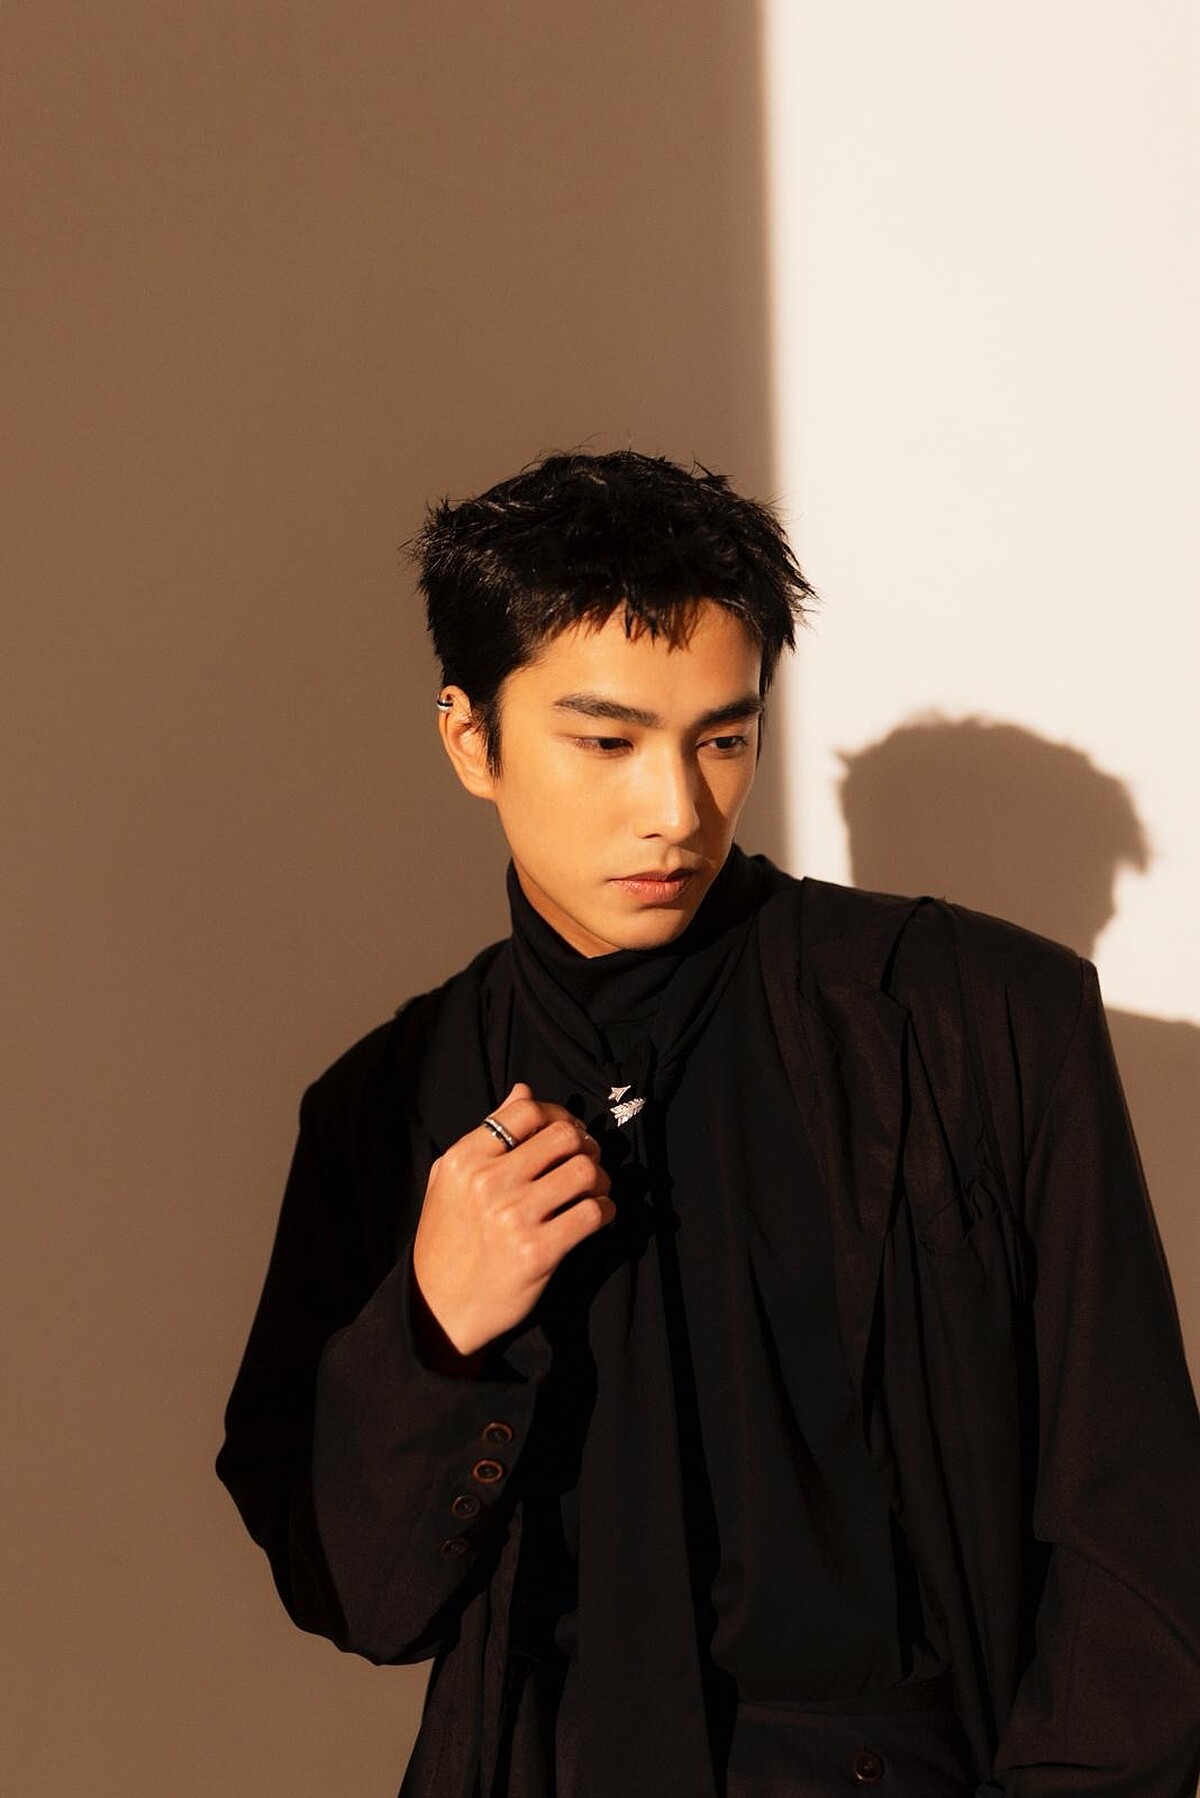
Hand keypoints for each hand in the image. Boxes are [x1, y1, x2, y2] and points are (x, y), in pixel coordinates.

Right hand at [411, 1082, 615, 1358]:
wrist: (438, 1310)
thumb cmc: (447, 1241)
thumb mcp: (449, 1180)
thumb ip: (486, 1132)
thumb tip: (523, 1089)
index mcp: (464, 1160)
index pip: (526, 1111)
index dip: (558, 1115)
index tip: (566, 1132)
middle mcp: (488, 1183)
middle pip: (564, 1137)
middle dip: (585, 1145)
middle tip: (586, 1160)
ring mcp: (513, 1218)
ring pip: (584, 1171)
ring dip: (600, 1179)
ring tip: (592, 1191)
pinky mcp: (538, 1252)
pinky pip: (592, 1213)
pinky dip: (605, 1211)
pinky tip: (595, 1217)